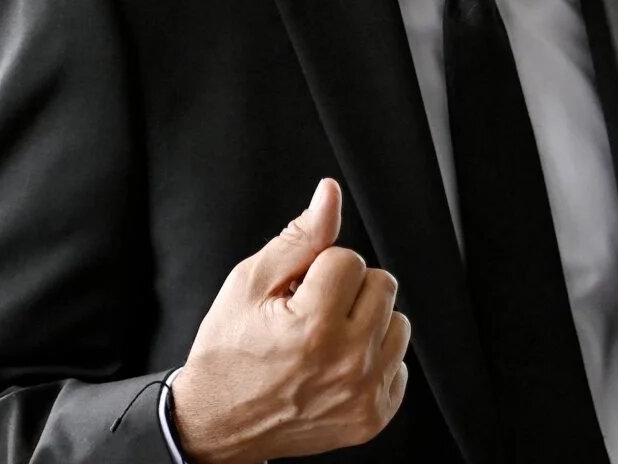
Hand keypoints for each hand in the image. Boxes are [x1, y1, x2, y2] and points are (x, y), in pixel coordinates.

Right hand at [171, 178, 410, 463]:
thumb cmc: (229, 353)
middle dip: (347, 289)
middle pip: (381, 284)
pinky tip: (336, 365)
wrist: (218, 423)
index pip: (349, 258)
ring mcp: (364, 393)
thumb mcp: (250, 284)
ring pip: (397, 322)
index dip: (318, 268)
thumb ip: (299, 237)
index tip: (297, 292)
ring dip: (366, 322)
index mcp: (314, 325)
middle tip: (311, 312)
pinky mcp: (374, 416)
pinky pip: (399, 363)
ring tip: (325, 339)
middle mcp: (347, 361)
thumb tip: (330, 195)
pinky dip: (373, 359)